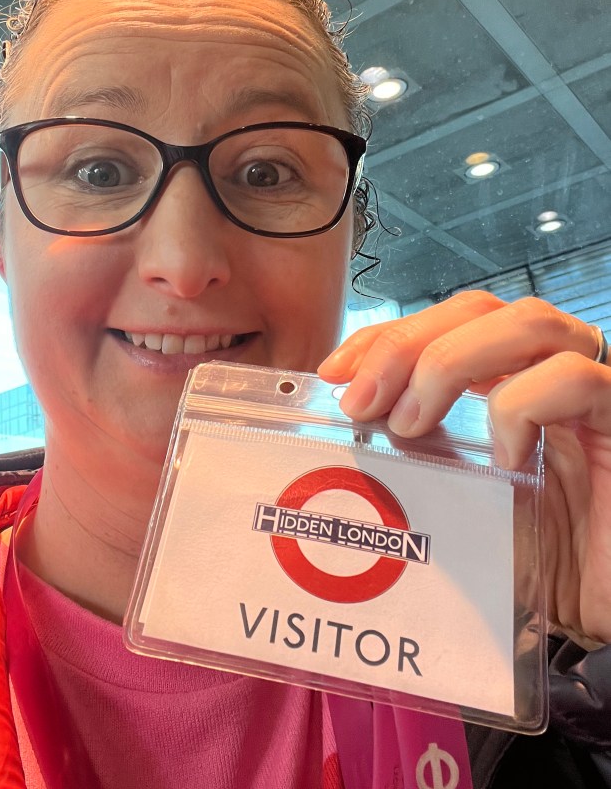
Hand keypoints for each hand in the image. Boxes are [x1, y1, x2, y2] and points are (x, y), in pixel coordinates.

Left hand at [318, 291, 610, 644]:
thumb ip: (421, 453)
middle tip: (361, 401)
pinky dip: (521, 408)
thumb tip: (349, 426)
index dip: (389, 334)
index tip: (337, 371)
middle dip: (407, 343)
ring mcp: (593, 396)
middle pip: (481, 307)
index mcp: (514, 380)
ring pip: (528, 323)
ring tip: (412, 423)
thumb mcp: (461, 499)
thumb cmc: (537, 565)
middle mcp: (553, 374)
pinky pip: (575, 378)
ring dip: (450, 362)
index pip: (448, 321)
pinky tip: (503, 459)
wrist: (599, 613)